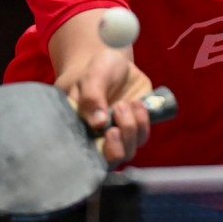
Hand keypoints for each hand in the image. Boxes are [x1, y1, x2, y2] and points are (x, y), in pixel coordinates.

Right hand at [52, 7, 155, 163]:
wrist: (114, 62)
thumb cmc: (95, 70)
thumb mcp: (92, 76)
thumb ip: (92, 98)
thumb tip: (98, 124)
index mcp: (80, 130)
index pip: (87, 157)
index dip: (100, 152)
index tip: (109, 131)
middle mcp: (99, 138)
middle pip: (111, 159)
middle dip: (118, 145)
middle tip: (117, 118)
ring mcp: (119, 134)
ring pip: (129, 149)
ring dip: (130, 128)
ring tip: (124, 103)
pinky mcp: (136, 126)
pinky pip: (143, 135)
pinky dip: (142, 121)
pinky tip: (137, 102)